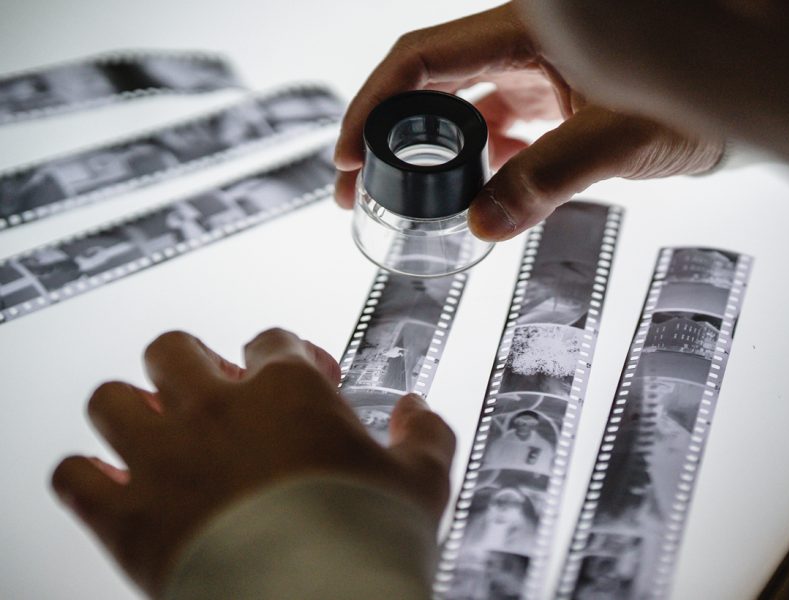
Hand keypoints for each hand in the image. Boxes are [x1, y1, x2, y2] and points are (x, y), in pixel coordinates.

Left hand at [51, 328, 454, 596]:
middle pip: (174, 350)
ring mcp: (162, 458)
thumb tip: (420, 412)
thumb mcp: (422, 482)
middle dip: (192, 366)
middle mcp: (215, 409)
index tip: (304, 378)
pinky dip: (89, 478)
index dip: (290, 356)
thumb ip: (425, 436)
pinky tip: (114, 485)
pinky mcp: (126, 516)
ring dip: (131, 411)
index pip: (272, 341)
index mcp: (287, 390)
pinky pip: (75, 476)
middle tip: (213, 393)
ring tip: (155, 431)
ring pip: (112, 399)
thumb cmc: (367, 540)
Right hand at [334, 2, 724, 240]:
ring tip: (397, 200)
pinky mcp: (550, 100)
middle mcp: (522, 46)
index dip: (374, 104)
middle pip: (428, 83)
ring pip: (459, 109)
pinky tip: (471, 195)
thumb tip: (483, 225)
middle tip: (355, 190)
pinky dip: (475, 163)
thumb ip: (550, 178)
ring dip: (426, 154)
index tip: (347, 156)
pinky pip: (495, 130)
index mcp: (527, 31)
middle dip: (384, 135)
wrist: (738, 100)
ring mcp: (535, 73)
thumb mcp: (617, 138)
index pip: (424, 59)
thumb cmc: (694, 100)